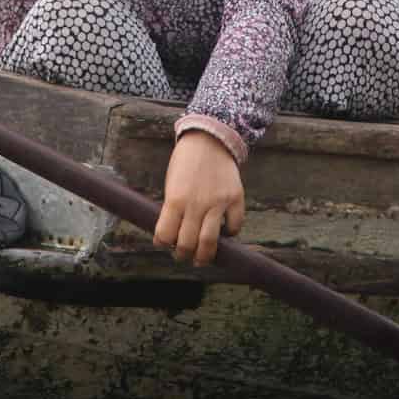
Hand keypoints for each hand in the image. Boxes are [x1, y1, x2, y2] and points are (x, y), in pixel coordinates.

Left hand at [152, 129, 244, 266]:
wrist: (210, 139)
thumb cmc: (185, 163)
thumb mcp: (172, 183)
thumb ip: (174, 208)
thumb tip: (174, 235)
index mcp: (175, 199)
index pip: (165, 235)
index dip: (163, 244)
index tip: (164, 244)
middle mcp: (196, 203)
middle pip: (188, 243)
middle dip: (182, 254)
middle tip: (182, 256)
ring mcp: (218, 202)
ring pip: (210, 241)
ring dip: (204, 256)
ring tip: (201, 259)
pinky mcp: (235, 199)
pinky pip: (234, 227)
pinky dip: (229, 234)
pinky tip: (223, 232)